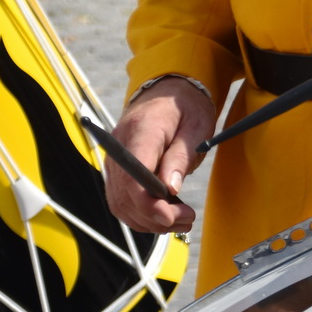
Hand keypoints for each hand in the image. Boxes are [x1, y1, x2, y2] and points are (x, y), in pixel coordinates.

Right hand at [103, 78, 214, 233]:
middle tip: (187, 219)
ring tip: (180, 220)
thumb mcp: (196, 126)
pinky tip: (164, 215)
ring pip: (120, 204)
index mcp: (141, 132)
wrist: (169, 91)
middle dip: (154, 217)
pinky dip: (140, 214)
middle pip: (125, 196)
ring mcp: (115, 159)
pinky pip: (121, 200)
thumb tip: (170, 188)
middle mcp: (119, 147)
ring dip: (148, 221)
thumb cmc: (186, 107)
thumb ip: (181, 157)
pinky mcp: (118, 169)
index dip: (148, 204)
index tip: (172, 216)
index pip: (132, 177)